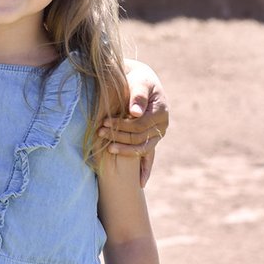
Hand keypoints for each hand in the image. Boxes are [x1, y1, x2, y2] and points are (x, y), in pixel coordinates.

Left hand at [99, 60, 168, 185]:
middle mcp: (162, 126)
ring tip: (108, 150)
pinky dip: (145, 170)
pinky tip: (140, 183)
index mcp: (161, 111)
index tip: (105, 124)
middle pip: (140, 138)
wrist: (140, 81)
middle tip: (100, 134)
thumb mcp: (139, 82)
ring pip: (142, 149)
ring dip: (125, 151)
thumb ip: (137, 95)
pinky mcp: (151, 140)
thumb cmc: (138, 79)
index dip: (122, 126)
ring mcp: (157, 135)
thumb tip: (134, 112)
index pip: (140, 125)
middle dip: (120, 137)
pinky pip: (149, 157)